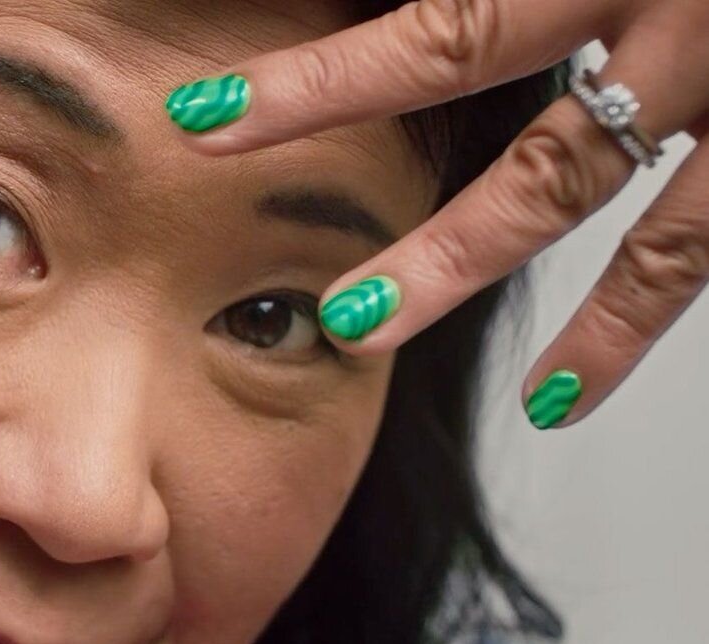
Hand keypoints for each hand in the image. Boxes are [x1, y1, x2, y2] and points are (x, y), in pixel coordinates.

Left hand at [165, 0, 708, 428]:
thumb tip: (411, 8)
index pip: (437, 31)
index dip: (311, 79)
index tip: (200, 113)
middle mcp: (669, 13)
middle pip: (485, 90)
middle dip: (370, 169)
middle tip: (279, 247)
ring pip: (582, 188)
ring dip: (467, 263)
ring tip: (368, 330)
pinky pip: (700, 247)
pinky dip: (630, 322)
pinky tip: (560, 391)